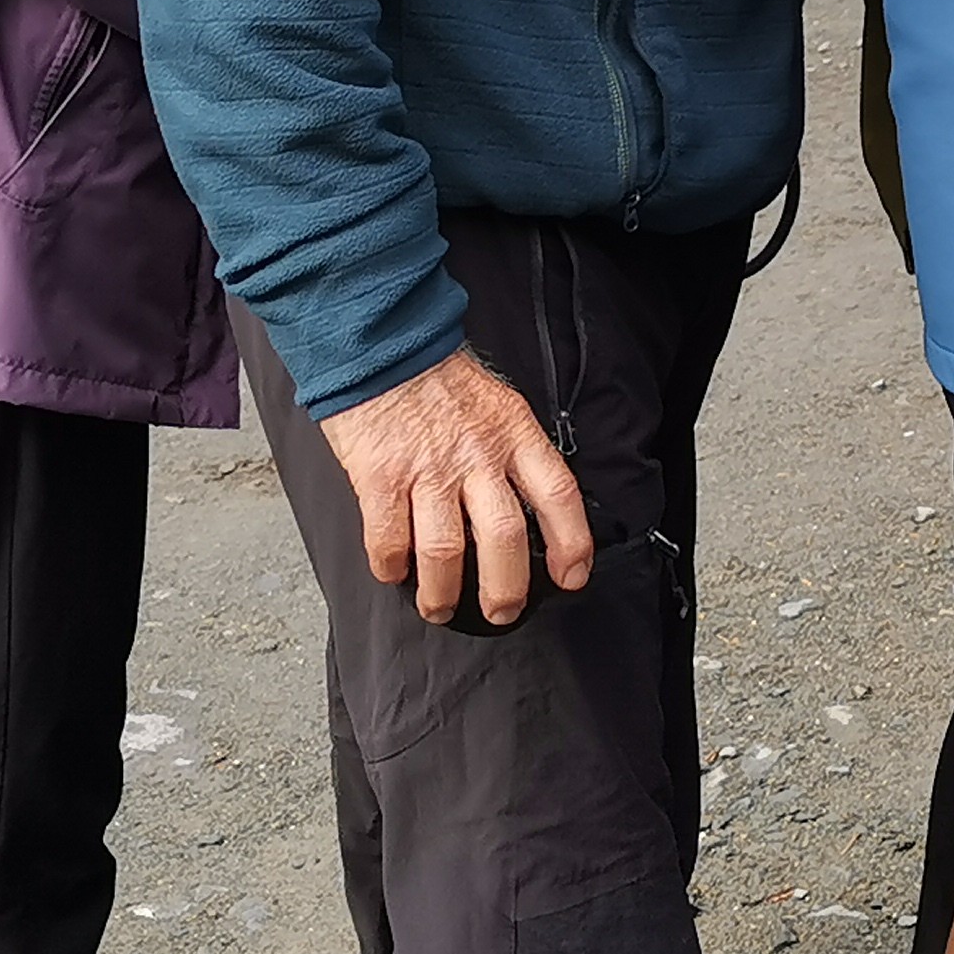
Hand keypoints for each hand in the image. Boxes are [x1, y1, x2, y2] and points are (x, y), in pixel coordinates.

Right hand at [318, 347, 594, 625]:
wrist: (384, 342)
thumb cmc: (440, 378)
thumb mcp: (499, 404)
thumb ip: (514, 452)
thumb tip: (530, 507)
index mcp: (514, 435)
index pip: (558, 494)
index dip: (573, 542)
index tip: (573, 575)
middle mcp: (477, 456)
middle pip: (505, 537)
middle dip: (507, 588)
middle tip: (503, 611)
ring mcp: (428, 469)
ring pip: (445, 551)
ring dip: (443, 593)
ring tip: (440, 608)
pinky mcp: (380, 477)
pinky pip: (389, 539)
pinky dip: (391, 565)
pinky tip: (394, 571)